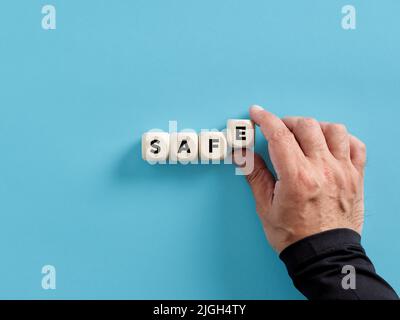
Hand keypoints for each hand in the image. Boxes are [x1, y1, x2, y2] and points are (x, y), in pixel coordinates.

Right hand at [242, 105, 365, 252]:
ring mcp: (343, 172)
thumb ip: (255, 175)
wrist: (323, 256)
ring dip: (315, 127)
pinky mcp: (355, 178)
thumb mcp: (266, 207)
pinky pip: (356, 146)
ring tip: (304, 136)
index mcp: (297, 177)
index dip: (265, 119)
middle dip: (286, 122)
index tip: (257, 113)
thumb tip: (242, 153)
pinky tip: (329, 145)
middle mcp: (322, 170)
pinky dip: (342, 139)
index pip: (279, 135)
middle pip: (306, 126)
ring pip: (334, 130)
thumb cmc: (294, 236)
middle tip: (277, 129)